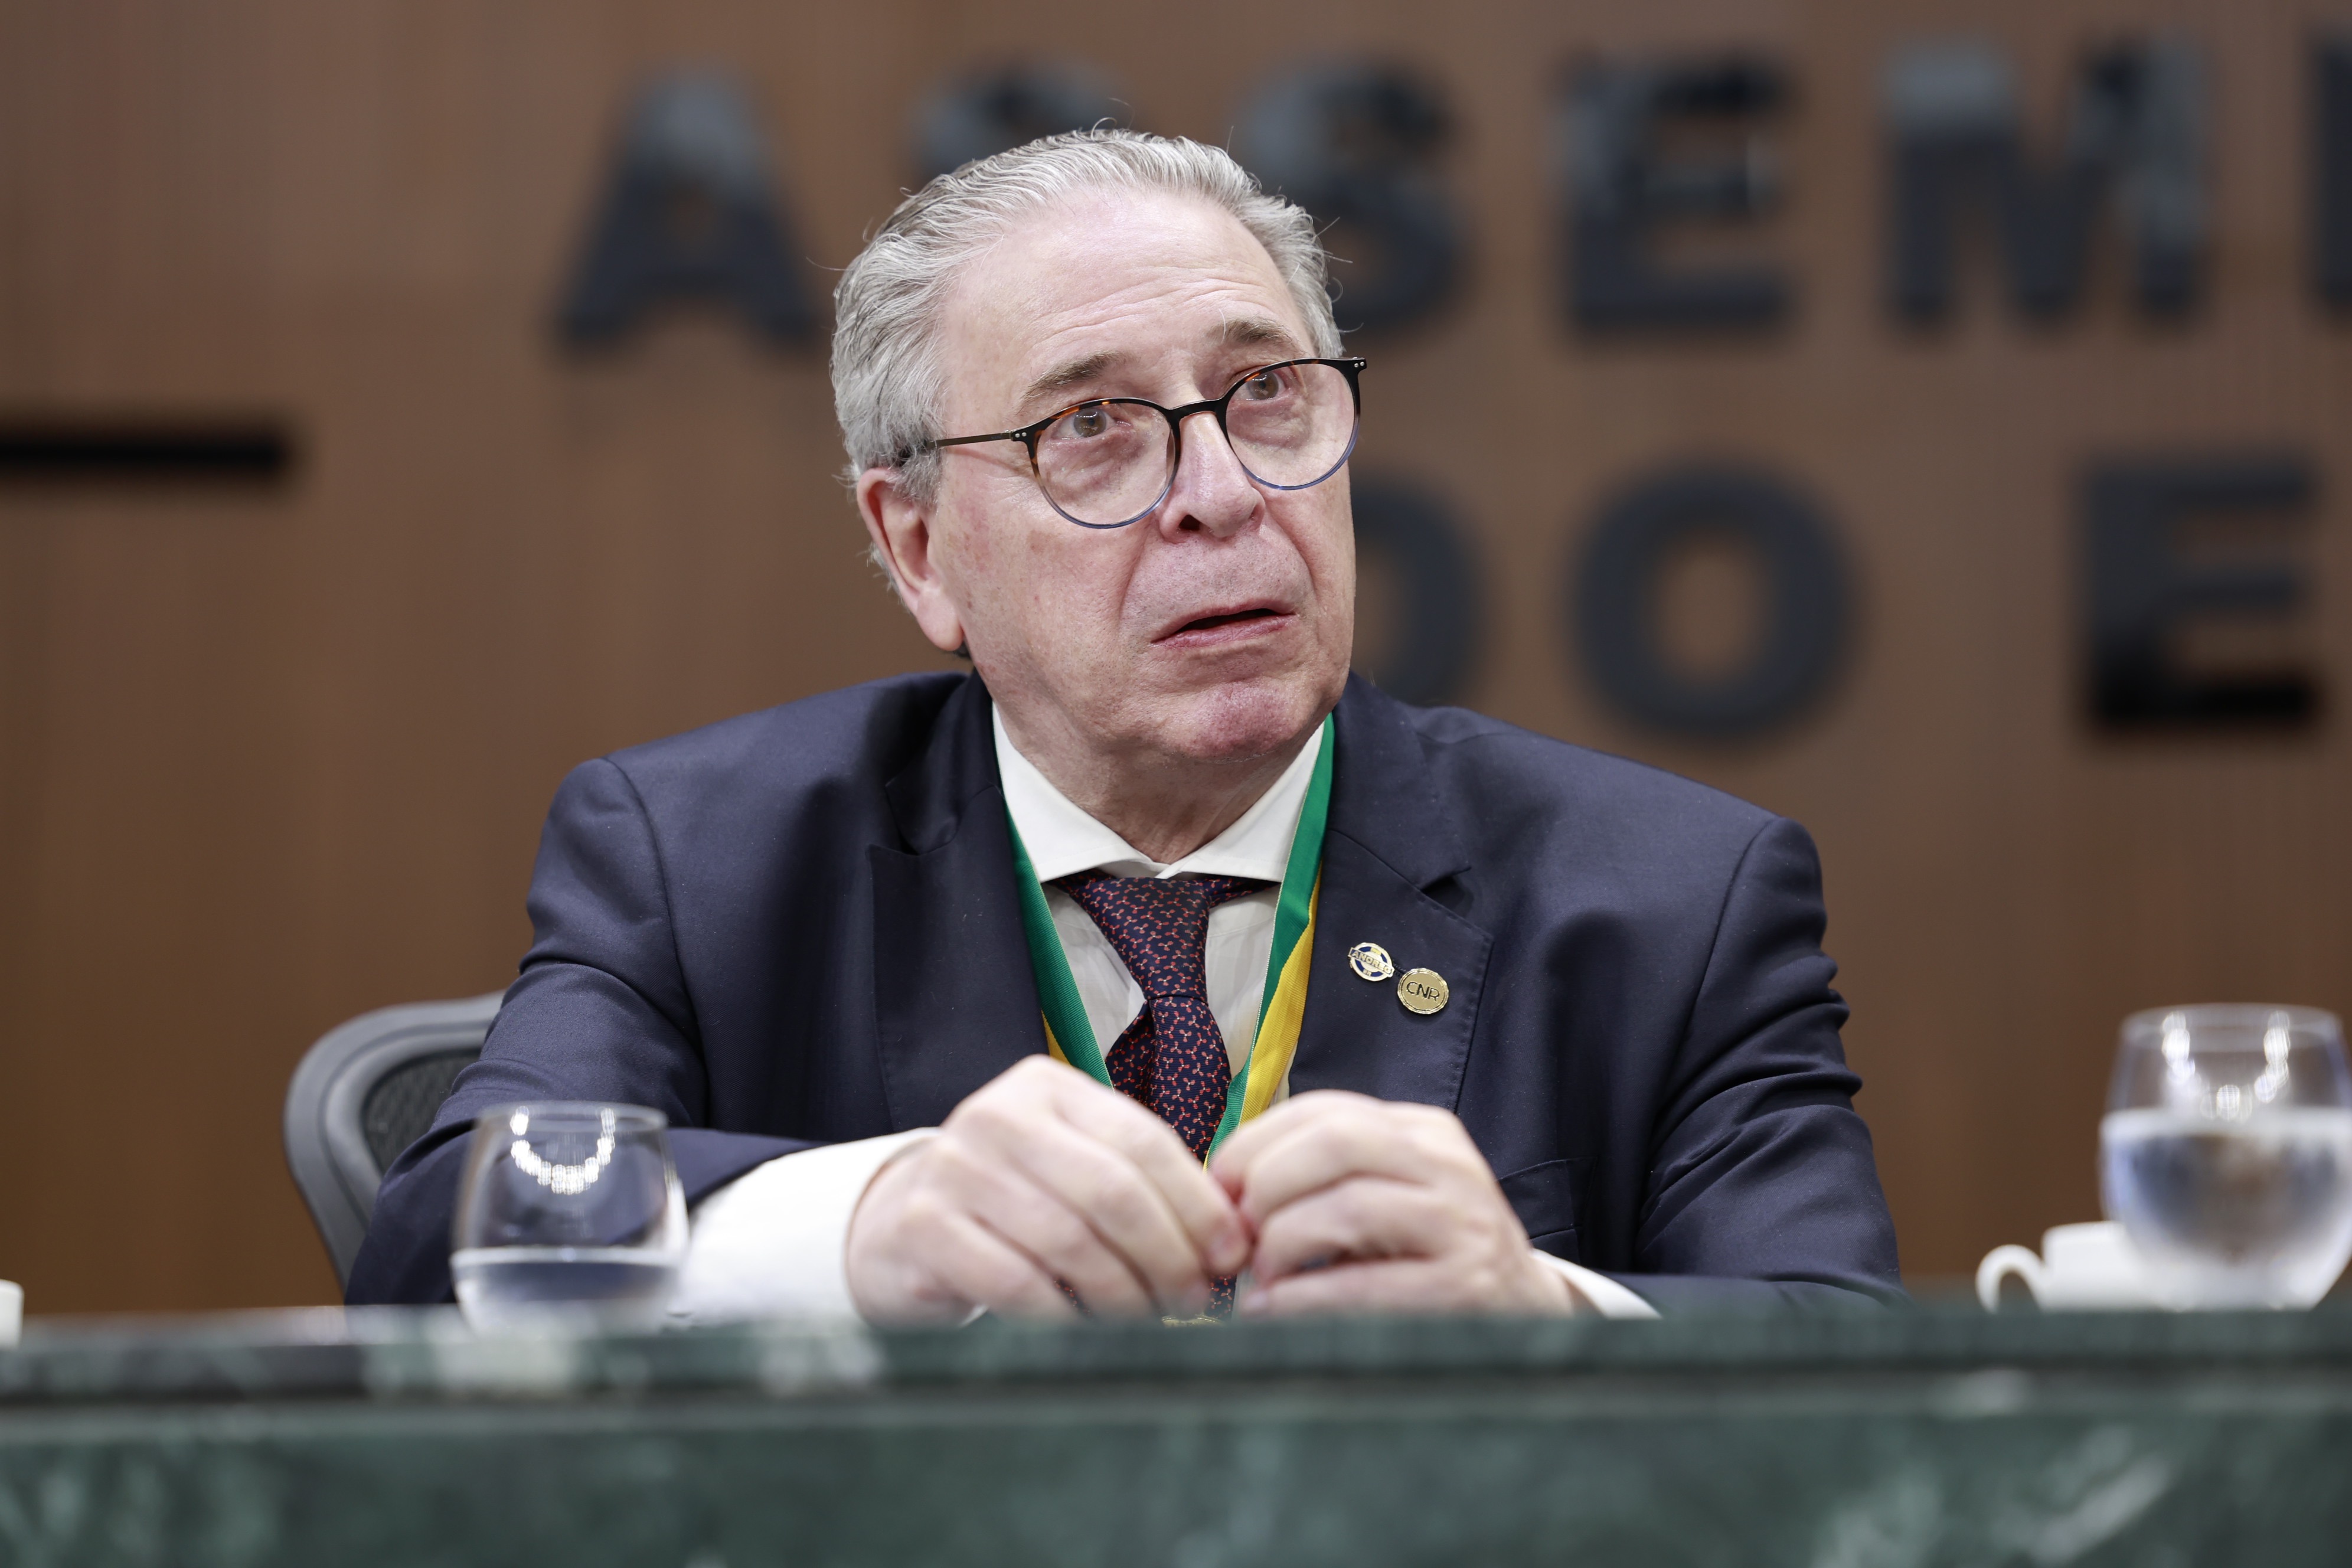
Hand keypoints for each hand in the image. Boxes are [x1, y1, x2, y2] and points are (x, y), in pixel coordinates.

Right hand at [845, 1056, 1252, 1323]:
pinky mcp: (924, 1226)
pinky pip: (1016, 1283)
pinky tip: (1085, 1329)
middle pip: (1111, 1191)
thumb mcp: (1075, 1170)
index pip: (1143, 1142)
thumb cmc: (1014, 1203)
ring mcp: (955, 1168)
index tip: (1230, 1256)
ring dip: (1123, 1294)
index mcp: (1048, 1088)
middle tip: (1194, 1300)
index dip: (1197, 1205)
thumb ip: (1143, 1187)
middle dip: (1167, 1255)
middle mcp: (998, 1115)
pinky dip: (1063, 1316)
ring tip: (1149, 1320)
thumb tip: (1231, 1242)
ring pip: (1069, 1241)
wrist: (901, 1227)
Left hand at [1208, 1090, 1574, 1317]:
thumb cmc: (1425, 1254)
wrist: (1522, 1314)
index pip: (1324, 1109)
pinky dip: (1303, 1298)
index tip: (1218, 1185)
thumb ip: (1320, 1177)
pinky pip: (1365, 1283)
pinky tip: (1273, 1310)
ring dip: (1281, 1242)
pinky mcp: (1465, 1287)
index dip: (1255, 1143)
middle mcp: (1447, 1165)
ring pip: (1349, 1206)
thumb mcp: (1384, 1194)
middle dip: (1266, 1184)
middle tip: (1234, 1233)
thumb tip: (1224, 1188)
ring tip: (1258, 1276)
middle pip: (1335, 1143)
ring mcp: (1462, 1223)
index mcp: (1422, 1131)